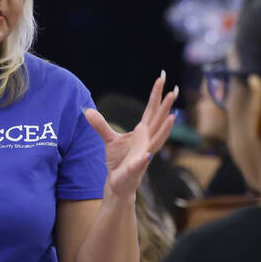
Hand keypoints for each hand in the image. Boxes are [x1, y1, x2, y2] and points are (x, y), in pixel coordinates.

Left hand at [84, 71, 177, 198]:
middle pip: (158, 121)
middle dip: (166, 107)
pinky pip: (140, 164)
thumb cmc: (119, 161)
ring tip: (172, 117)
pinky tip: (146, 156)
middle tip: (174, 91)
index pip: (151, 110)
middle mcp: (147, 141)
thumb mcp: (108, 139)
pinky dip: (143, 160)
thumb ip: (100, 125)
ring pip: (157, 140)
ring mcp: (144, 155)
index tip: (163, 77)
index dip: (156, 94)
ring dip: (165, 130)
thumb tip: (87, 111)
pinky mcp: (136, 169)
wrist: (118, 184)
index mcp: (142, 132)